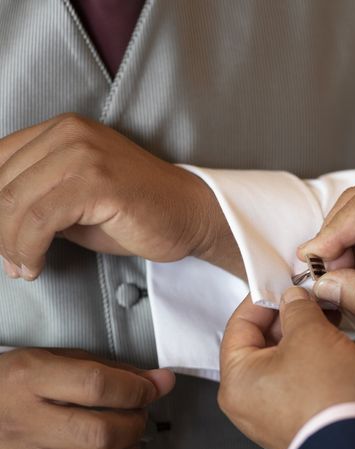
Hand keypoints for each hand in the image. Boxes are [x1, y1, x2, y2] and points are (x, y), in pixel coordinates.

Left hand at [0, 113, 243, 280]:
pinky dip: (29, 249)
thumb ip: (36, 199)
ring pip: (14, 203)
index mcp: (62, 130)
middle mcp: (70, 133)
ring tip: (21, 267)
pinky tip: (35, 265)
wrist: (189, 214)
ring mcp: (85, 154)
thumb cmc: (137, 211)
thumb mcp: (75, 198)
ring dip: (10, 245)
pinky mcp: (98, 181)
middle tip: (8, 261)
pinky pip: (40, 219)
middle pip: (1, 184)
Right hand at [0, 348, 174, 448]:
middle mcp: (24, 422)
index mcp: (30, 378)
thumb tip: (160, 381)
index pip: (97, 386)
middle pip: (101, 434)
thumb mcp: (56, 360)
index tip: (153, 386)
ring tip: (125, 436)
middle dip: (136, 423)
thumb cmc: (15, 385)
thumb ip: (112, 369)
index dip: (137, 388)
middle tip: (138, 412)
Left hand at [218, 288, 354, 448]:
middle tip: (308, 296)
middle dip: (288, 315)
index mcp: (236, 379)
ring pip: (281, 358)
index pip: (240, 324)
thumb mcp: (309, 333)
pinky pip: (296, 376)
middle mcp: (247, 400)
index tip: (281, 282)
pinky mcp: (295, 417)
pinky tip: (330, 338)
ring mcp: (270, 412)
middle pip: (260, 342)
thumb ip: (296, 307)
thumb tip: (293, 298)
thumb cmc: (328, 395)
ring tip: (324, 314)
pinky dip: (310, 355)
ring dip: (302, 333)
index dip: (263, 297)